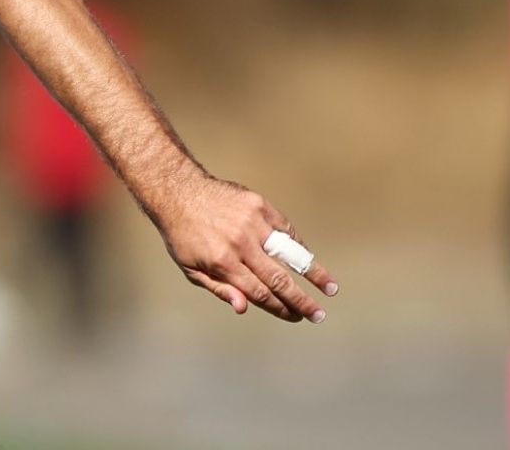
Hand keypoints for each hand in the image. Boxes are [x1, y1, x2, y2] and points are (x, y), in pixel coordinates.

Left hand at [155, 175, 337, 322]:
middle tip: (319, 315)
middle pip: (279, 279)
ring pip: (290, 253)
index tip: (295, 317)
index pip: (260, 293)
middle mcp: (240, 243)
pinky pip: (284, 228)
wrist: (178, 191)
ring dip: (314, 273)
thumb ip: (218, 288)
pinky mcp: (258, 204)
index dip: (280, 308)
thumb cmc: (182, 235)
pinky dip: (298, 244)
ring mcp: (252, 222)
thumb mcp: (190, 267)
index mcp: (222, 262)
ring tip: (331, 289)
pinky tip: (308, 258)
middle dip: (301, 300)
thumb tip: (244, 308)